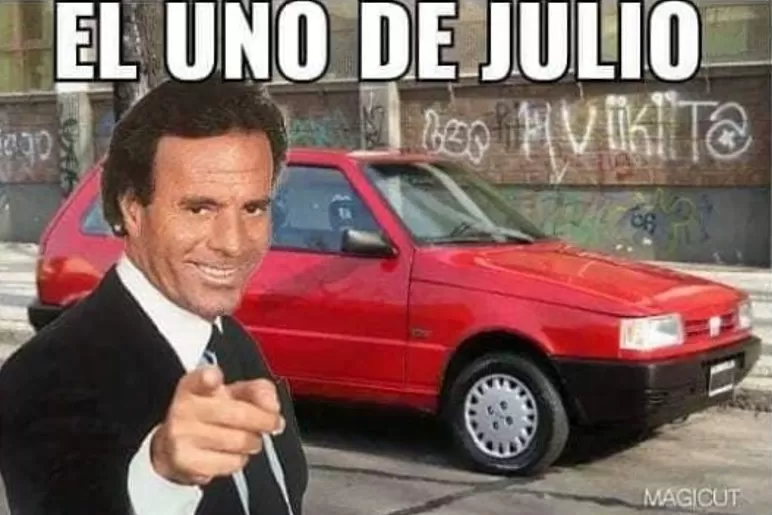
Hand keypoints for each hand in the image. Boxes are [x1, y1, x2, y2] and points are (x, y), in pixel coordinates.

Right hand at [150, 365, 285, 485]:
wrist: (175, 446)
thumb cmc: (210, 415)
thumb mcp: (232, 393)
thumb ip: (258, 390)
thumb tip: (272, 406)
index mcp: (194, 385)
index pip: (200, 379)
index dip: (208, 378)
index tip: (213, 378)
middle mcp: (184, 408)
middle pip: (239, 414)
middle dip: (265, 421)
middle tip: (273, 423)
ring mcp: (182, 437)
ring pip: (240, 441)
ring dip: (253, 442)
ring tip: (249, 439)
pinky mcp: (186, 463)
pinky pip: (231, 462)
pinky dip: (240, 459)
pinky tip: (231, 453)